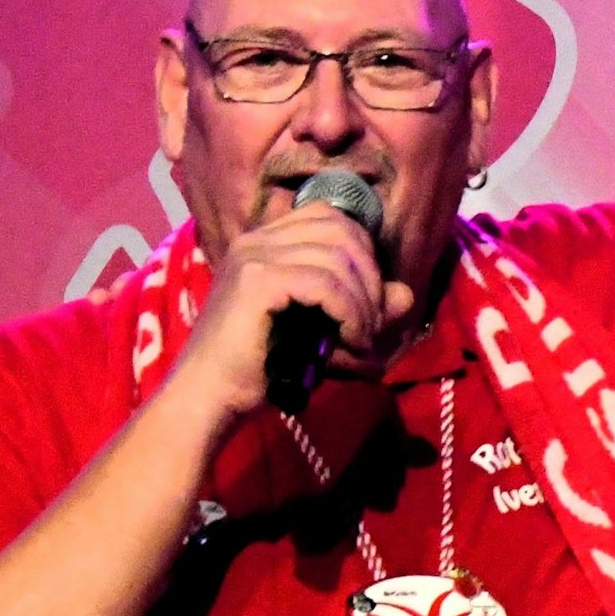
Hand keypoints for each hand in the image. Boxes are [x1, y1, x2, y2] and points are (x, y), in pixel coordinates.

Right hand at [163, 202, 413, 424]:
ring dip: (362, 302)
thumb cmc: (261, 368)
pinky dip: (349, 312)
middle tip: (370, 324)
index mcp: (265, 242)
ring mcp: (254, 256)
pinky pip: (325, 284)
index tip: (367, 302)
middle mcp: (257, 240)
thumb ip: (363, 308)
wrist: (209, 397)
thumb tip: (405, 294)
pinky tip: (350, 341)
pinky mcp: (256, 281)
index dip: (362, 254)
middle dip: (369, 277)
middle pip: (341, 231)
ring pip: (337, 258)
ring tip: (360, 339)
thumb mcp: (322, 331)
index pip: (330, 218)